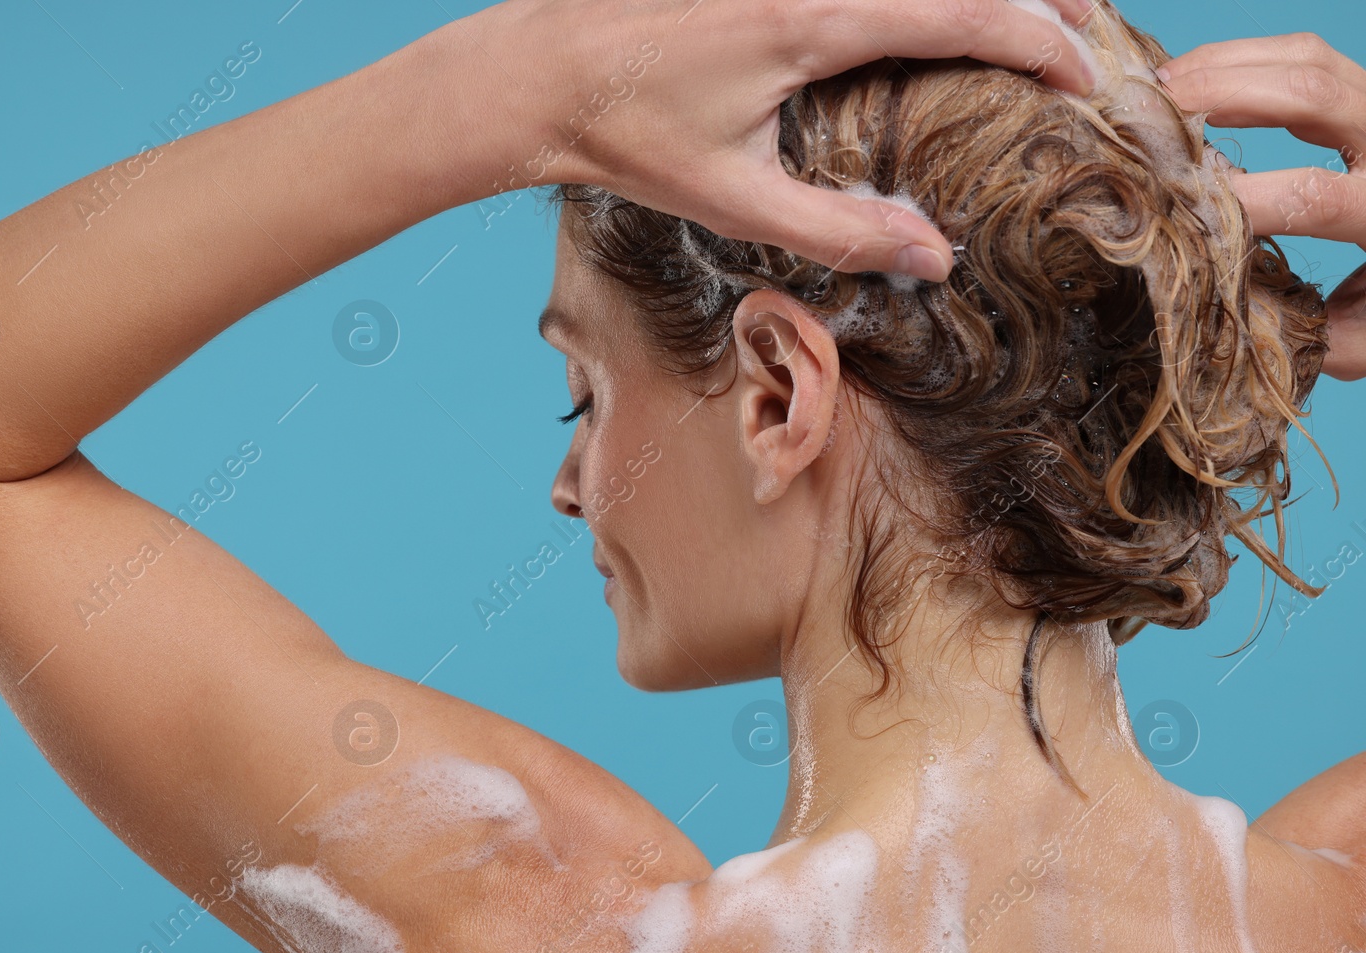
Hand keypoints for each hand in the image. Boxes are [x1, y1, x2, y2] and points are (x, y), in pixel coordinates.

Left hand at [490, 0, 1097, 280]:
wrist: (533, 75)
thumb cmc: (626, 139)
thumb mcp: (735, 201)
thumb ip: (842, 231)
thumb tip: (936, 257)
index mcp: (811, 18)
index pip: (963, 12)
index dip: (1041, 40)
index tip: (1086, 75)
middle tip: (1090, 27)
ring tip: (1033, 11)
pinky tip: (929, 15)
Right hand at [1158, 33, 1365, 380]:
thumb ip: (1323, 339)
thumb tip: (1247, 329)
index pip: (1313, 195)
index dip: (1240, 197)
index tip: (1174, 206)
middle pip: (1312, 91)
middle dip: (1223, 92)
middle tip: (1152, 112)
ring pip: (1305, 58)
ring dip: (1224, 64)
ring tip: (1159, 87)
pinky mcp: (1363, 95)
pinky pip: (1303, 58)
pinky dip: (1241, 60)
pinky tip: (1191, 81)